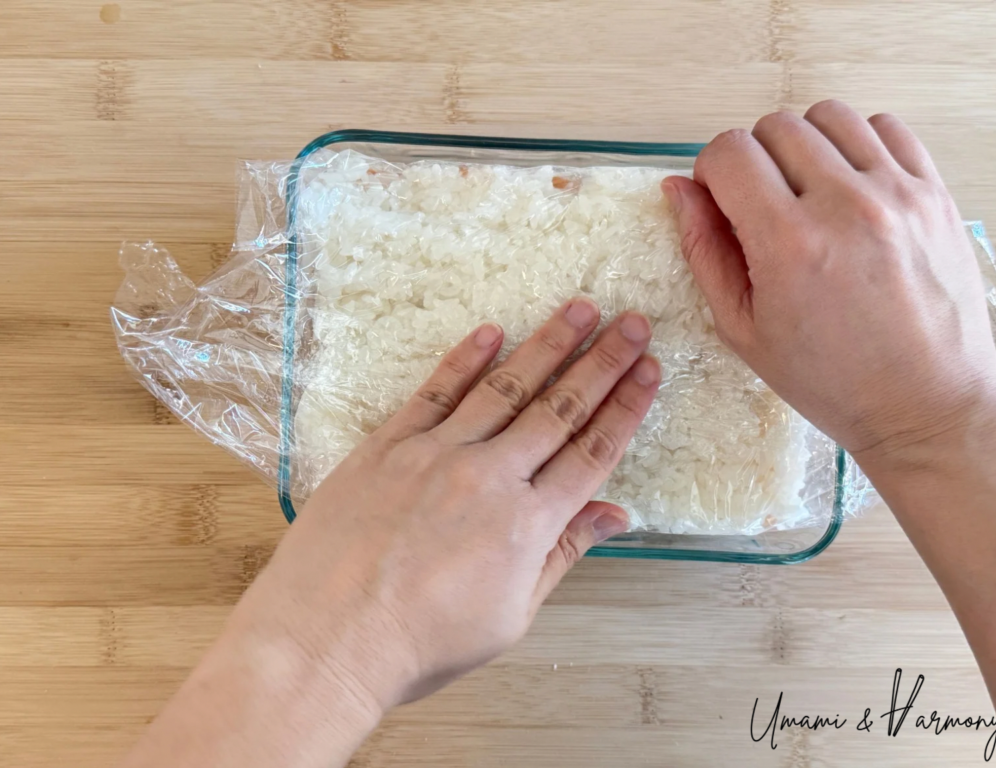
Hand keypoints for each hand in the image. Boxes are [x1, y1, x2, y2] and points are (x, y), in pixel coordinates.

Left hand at [229, 300, 659, 717]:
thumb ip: (562, 554)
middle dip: (603, 363)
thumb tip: (616, 514)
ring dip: (547, 345)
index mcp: (527, 524)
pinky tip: (492, 332)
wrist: (327, 638)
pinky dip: (464, 360)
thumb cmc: (421, 641)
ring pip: (504, 388)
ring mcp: (436, 454)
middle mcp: (490, 476)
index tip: (650, 370)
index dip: (626, 409)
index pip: (592, 453)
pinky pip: (434, 393)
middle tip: (634, 322)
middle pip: (559, 409)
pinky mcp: (388, 445)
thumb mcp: (510, 615)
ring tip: (580, 309)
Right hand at [661, 100, 995, 464]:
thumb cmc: (832, 379)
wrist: (924, 404)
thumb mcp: (743, 329)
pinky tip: (850, 185)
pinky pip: (886, 128)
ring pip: (829, 116)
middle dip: (754, 158)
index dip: (711, 172)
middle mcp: (845, 207)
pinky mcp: (934, 193)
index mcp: (788, 245)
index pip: (730, 152)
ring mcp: (897, 194)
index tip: (721, 200)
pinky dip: (857, 144)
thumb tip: (679, 190)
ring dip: (804, 144)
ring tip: (807, 190)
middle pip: (775, 126)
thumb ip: (705, 251)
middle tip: (761, 203)